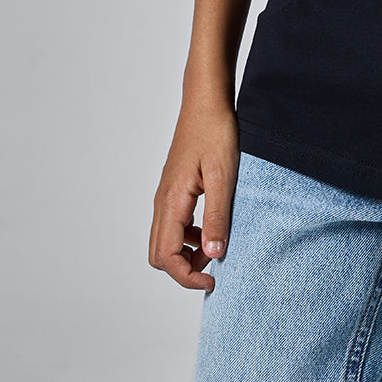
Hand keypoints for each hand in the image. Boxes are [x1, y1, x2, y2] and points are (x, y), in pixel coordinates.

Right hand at [149, 96, 239, 291]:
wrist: (206, 101)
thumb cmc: (215, 132)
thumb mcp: (222, 176)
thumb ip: (217, 217)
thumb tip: (214, 255)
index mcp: (172, 201)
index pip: (166, 256)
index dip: (187, 277)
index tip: (213, 279)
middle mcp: (162, 201)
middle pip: (158, 254)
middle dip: (184, 268)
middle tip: (215, 265)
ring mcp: (166, 194)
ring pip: (165, 240)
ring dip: (188, 252)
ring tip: (218, 243)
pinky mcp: (173, 189)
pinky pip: (173, 224)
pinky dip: (189, 236)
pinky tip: (212, 225)